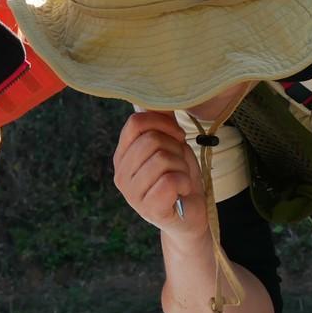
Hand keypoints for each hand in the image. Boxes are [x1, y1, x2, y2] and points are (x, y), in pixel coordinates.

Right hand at [113, 112, 210, 240]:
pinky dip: (184, 183)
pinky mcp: (149, 209)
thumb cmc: (179, 178)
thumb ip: (162, 123)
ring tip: (180, 178)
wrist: (189, 216)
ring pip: (162, 160)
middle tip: (179, 163)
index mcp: (122, 157)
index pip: (136, 123)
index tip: (177, 136)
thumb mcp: (172, 146)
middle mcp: (121, 175)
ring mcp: (132, 194)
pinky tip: (182, 191)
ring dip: (181, 167)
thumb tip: (158, 96)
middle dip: (175, 148)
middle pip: (151, 140)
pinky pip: (170, 181)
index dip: (162, 123)